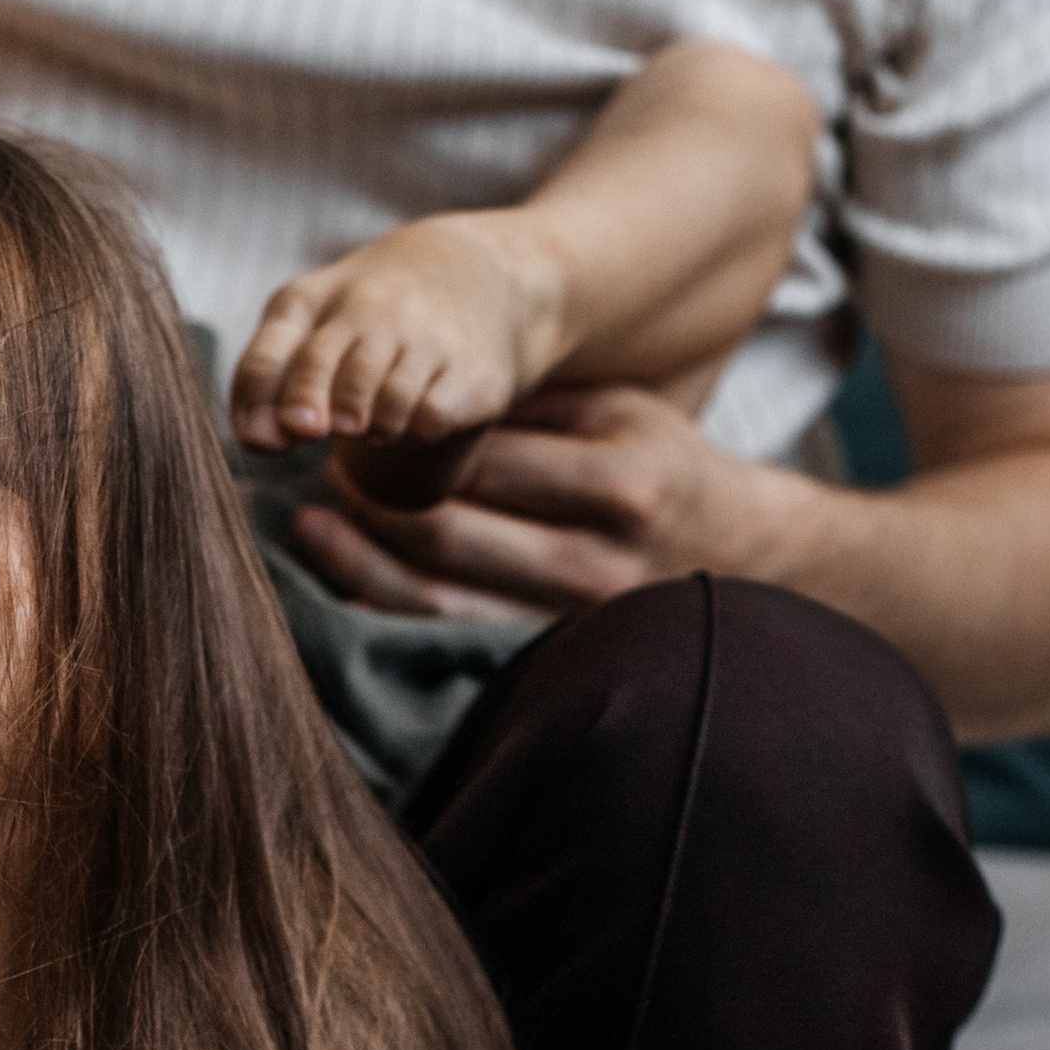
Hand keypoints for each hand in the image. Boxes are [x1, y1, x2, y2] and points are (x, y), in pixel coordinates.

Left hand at [231, 213, 562, 461]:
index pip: (268, 355)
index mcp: (305, 303)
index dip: (259, 402)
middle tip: (310, 430)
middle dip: (308, 399)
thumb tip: (262, 440)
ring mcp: (420, 333)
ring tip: (371, 425)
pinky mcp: (467, 366)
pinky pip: (432, 415)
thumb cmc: (356, 326)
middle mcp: (363, 308)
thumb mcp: (306, 335)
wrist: (462, 277)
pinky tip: (416, 415)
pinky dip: (418, 431)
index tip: (265, 441)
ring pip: (384, 400)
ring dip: (373, 429)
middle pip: (320, 364)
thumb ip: (268, 387)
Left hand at [290, 380, 789, 621]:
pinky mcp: (549, 658)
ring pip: (436, 596)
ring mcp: (572, 621)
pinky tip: (345, 583)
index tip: (355, 422)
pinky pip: (450, 637)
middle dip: (368, 497)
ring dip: (359, 559)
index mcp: (620, 480)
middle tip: (326, 467)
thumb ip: (532, 400)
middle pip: (446, 528)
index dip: (402, 441)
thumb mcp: (620, 411)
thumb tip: (417, 391)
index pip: (479, 459)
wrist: (738, 562)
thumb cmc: (663, 467)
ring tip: (310, 525)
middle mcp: (597, 557)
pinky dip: (388, 611)